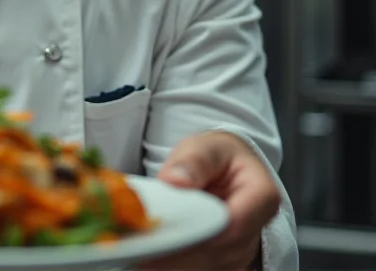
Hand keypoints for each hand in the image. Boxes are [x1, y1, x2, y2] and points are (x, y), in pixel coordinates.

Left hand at [140, 131, 279, 270]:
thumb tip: (175, 180)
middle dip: (180, 254)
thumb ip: (193, 161)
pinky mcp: (225, 260)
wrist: (226, 165)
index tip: (165, 236)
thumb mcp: (205, 146)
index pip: (232, 223)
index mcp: (261, 195)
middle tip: (143, 253)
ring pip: (210, 265)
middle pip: (219, 251)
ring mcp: (242, 249)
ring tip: (143, 255)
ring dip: (175, 263)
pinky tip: (151, 258)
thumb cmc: (217, 155)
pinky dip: (176, 263)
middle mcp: (256, 229)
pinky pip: (201, 266)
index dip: (199, 233)